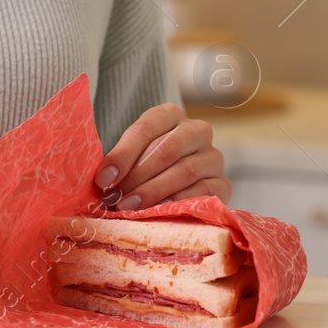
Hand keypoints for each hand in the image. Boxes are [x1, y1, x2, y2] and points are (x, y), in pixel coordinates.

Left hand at [93, 103, 229, 210]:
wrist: (177, 188)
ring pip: (185, 170)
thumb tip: (104, 180)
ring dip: (154, 191)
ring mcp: (213, 157)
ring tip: (131, 206)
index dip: (123, 154)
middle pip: (168, 148)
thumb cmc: (146, 167)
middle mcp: (197, 131)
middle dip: (138, 175)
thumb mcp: (131, 157)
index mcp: (170, 115)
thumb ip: (120, 163)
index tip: (104, 179)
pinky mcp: (223, 184)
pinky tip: (159, 212)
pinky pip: (204, 192)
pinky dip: (179, 202)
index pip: (147, 128)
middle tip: (117, 197)